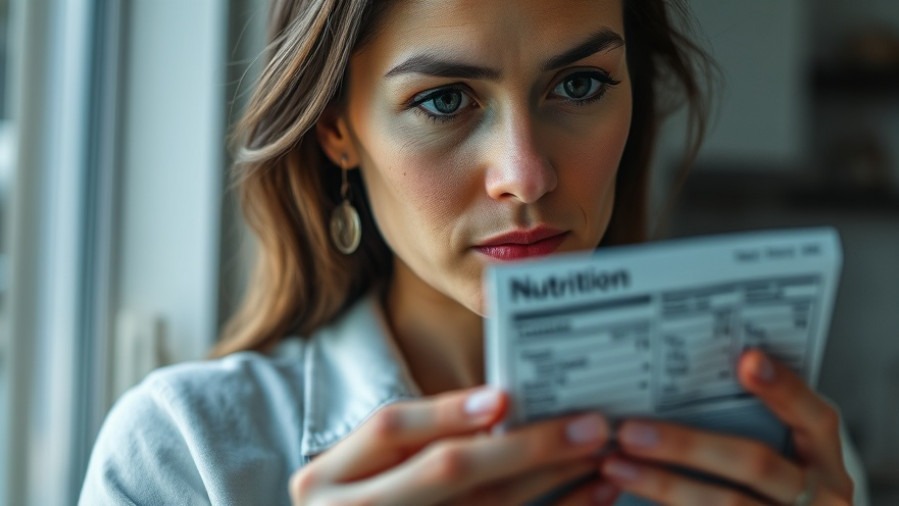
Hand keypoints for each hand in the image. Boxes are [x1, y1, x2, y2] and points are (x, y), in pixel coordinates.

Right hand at [289, 387, 618, 504]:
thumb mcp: (358, 478)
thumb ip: (410, 448)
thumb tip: (502, 407)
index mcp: (325, 481)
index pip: (390, 428)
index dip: (447, 411)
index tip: (506, 397)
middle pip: (446, 472)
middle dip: (524, 447)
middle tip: (589, 426)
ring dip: (551, 484)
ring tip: (602, 460)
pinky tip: (591, 499)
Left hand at [599, 349, 853, 504]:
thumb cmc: (769, 483)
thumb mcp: (780, 452)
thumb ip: (749, 418)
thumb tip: (686, 367)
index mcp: (825, 459)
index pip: (814, 417)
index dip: (784, 389)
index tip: (746, 359)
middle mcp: (821, 498)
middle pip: (755, 464)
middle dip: (687, 445)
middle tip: (631, 431)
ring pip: (725, 504)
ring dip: (664, 485)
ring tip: (616, 465)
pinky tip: (630, 492)